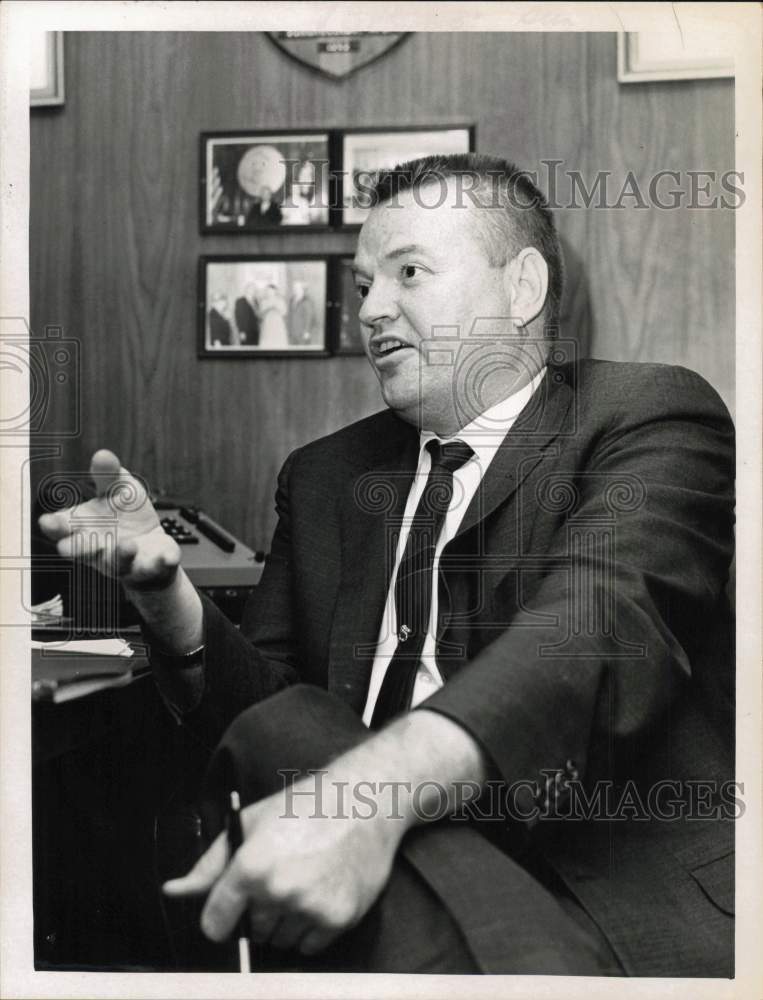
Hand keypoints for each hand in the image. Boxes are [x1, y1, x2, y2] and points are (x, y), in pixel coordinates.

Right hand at [38, 449, 180, 590]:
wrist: (153, 545)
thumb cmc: (127, 516)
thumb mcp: (118, 489)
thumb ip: (108, 475)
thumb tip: (102, 454)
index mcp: (84, 528)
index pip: (63, 529)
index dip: (55, 527)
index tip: (48, 522)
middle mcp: (98, 549)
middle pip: (83, 552)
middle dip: (79, 548)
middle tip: (73, 545)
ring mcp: (123, 562)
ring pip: (117, 564)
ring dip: (121, 555)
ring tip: (128, 545)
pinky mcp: (149, 568)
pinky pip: (154, 568)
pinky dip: (161, 563)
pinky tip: (167, 557)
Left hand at [163, 772, 403, 955]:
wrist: (364, 802)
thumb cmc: (305, 806)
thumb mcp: (250, 822)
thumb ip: (210, 864)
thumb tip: (173, 891)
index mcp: (251, 866)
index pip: (215, 924)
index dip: (220, 915)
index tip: (231, 907)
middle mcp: (279, 891)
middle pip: (251, 931)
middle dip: (258, 911)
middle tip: (280, 877)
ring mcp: (310, 907)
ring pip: (279, 940)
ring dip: (285, 922)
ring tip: (302, 882)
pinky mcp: (338, 919)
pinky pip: (309, 947)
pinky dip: (310, 929)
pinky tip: (319, 894)